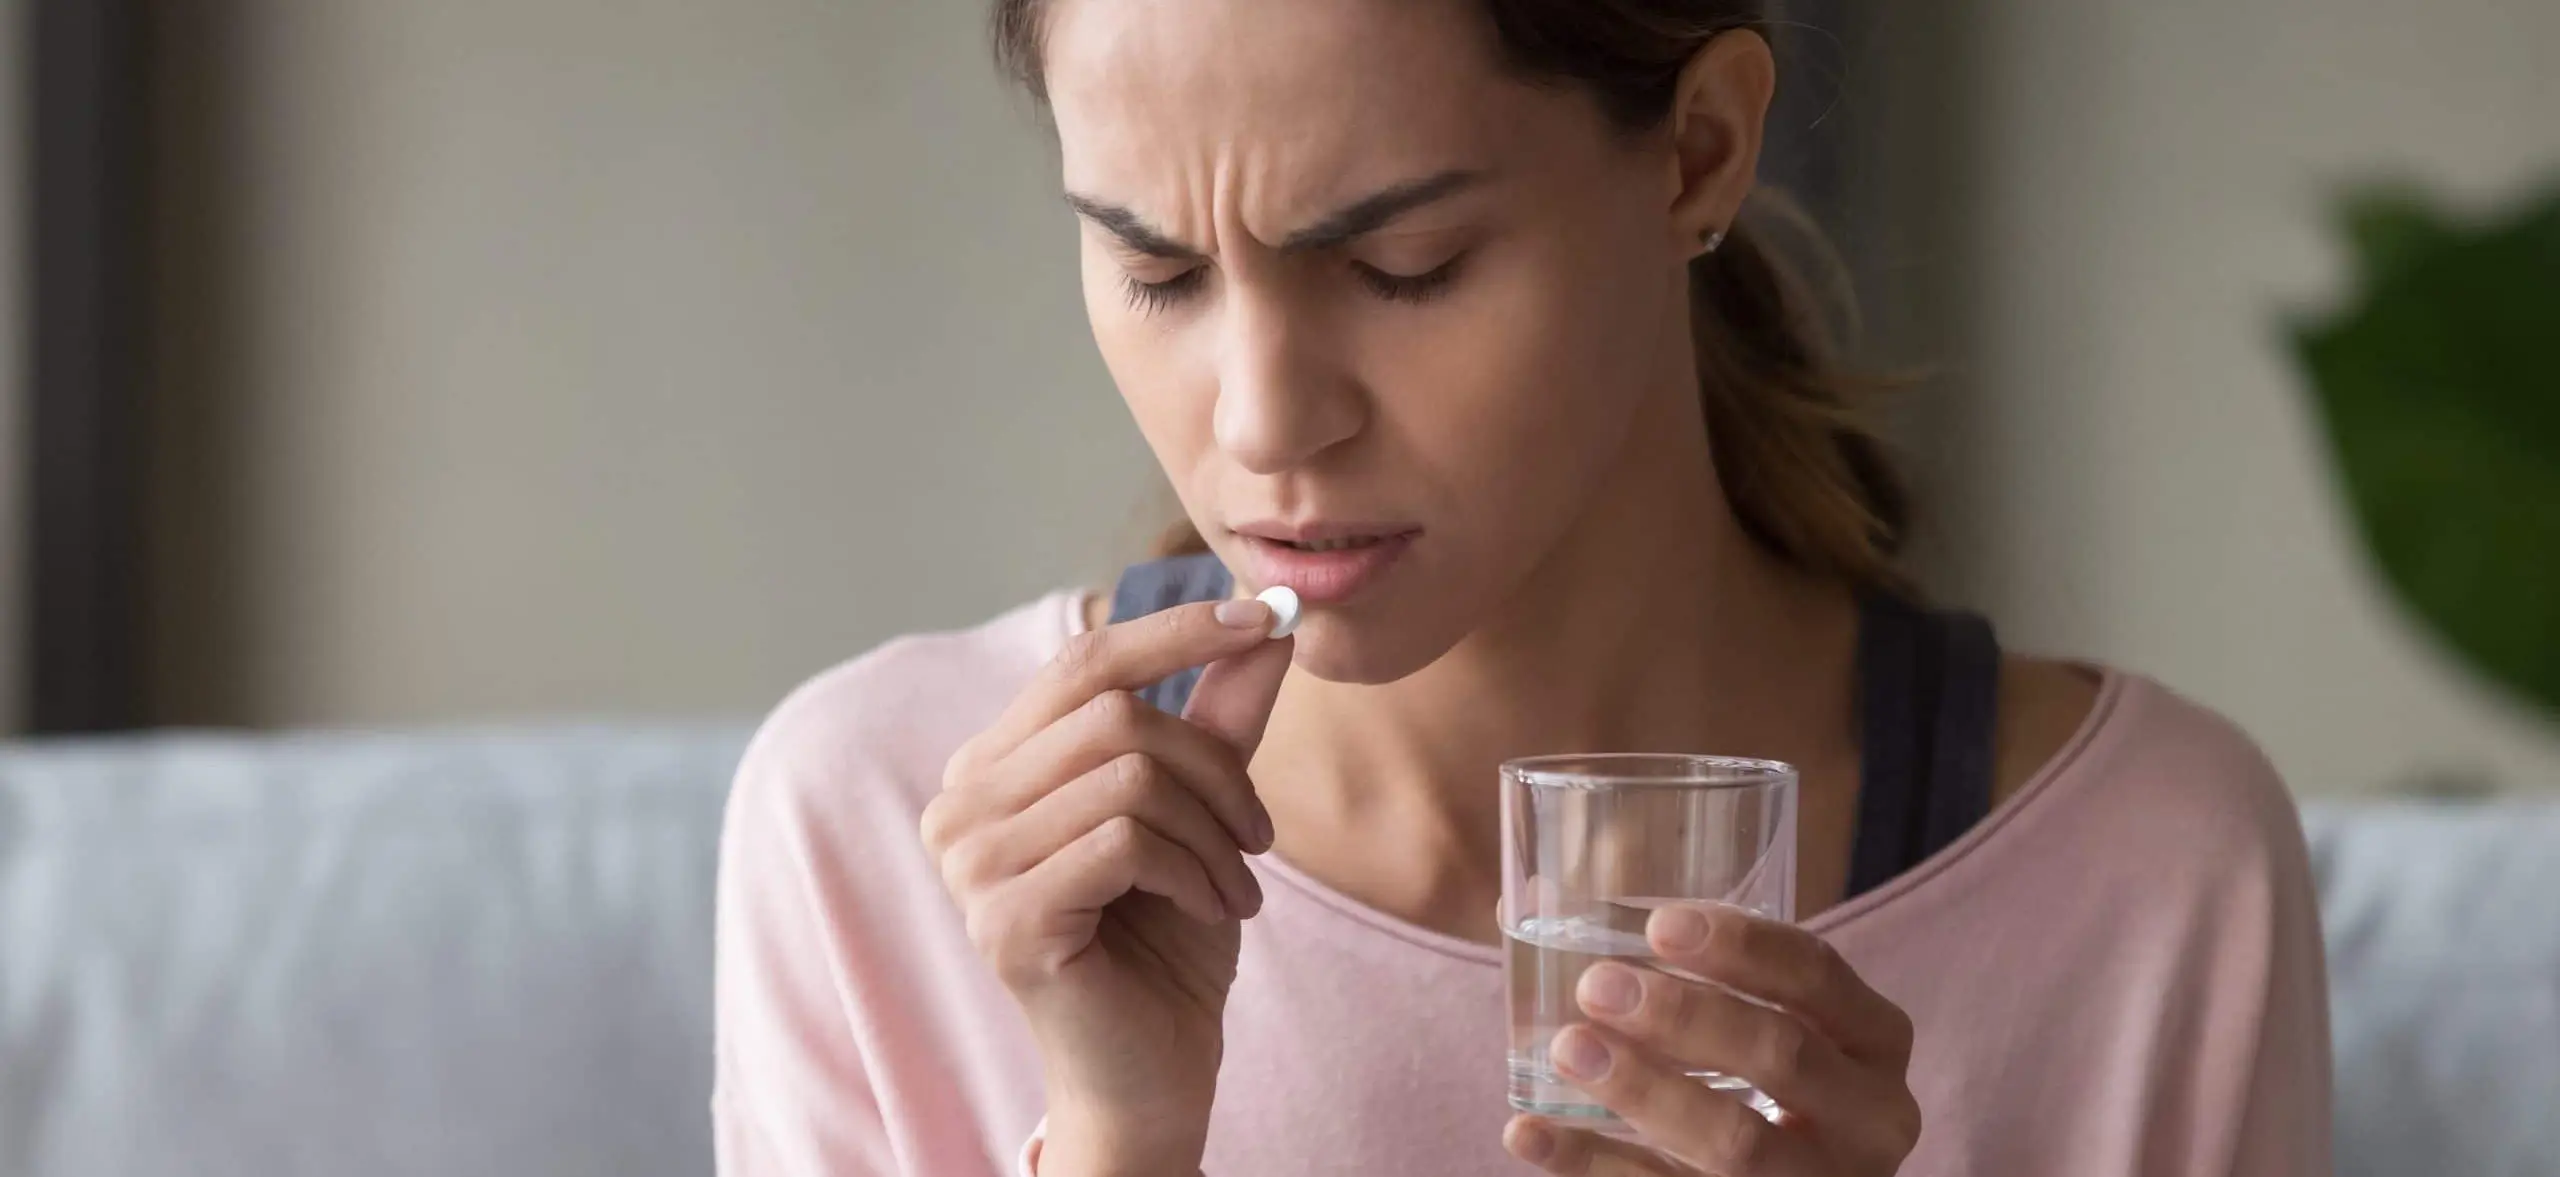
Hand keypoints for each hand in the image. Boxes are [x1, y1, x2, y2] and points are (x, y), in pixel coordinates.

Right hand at [921, 597, 1292, 1168]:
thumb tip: (1271, 623)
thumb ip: (1220, 717)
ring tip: (1237, 886)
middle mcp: (961, 804)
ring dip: (1214, 833)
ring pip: (1130, 778)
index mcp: (994, 765)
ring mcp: (970, 865)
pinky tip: (1210, 912)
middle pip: (1116, 715)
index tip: (1264, 618)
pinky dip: (1194, 873)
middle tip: (1259, 835)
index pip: (1082, 661)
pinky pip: (1127, 843)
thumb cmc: (1166, 936)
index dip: (1175, 630)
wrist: (1152, 1066)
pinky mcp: (1002, 919)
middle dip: (1215, 768)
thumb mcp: (1201, 809)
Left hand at [1502, 905, 1921, 1175]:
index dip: (1742, 946)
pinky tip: (1528, 1132)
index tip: (1657, 925)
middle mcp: (1870, 1117)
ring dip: (1644, 1092)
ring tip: (1566, 1048)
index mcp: (1874, 1041)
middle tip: (1597, 986)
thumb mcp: (1766, 1029)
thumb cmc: (1768, 1085)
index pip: (1818, 975)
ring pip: (1736, 1142)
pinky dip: (1591, 1166)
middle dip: (1686, 1016)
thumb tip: (1533, 896)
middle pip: (1783, 1054)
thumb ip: (1690, 973)